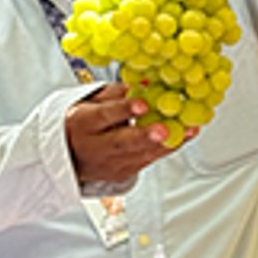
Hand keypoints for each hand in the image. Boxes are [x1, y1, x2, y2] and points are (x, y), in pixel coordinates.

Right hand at [65, 81, 191, 182]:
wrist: (69, 156)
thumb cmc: (83, 123)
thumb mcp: (89, 102)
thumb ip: (115, 92)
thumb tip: (143, 83)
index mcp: (82, 123)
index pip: (103, 116)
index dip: (123, 110)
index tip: (142, 103)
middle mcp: (95, 147)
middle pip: (121, 142)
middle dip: (146, 136)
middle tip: (164, 128)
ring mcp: (109, 164)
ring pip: (140, 155)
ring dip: (167, 143)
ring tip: (188, 130)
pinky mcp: (123, 173)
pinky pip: (148, 160)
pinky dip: (168, 148)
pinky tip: (184, 136)